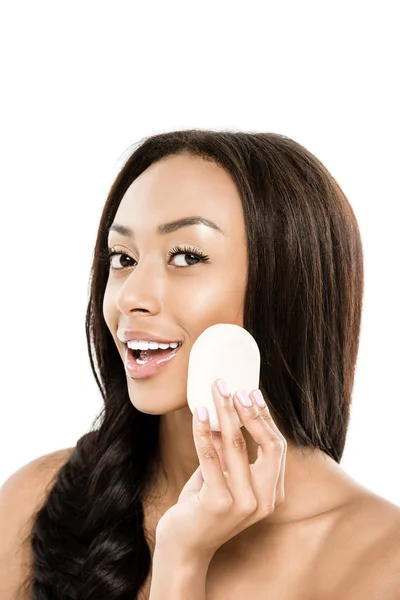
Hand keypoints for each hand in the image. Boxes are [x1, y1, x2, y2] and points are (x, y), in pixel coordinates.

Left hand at [155, 379, 286, 558]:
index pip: (277, 447)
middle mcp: (264, 500)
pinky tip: (198, 413)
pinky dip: (202, 431)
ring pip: (237, 445)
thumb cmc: (201, 510)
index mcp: (272, 494)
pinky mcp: (218, 503)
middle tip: (236, 389)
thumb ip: (226, 452)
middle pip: (268, 445)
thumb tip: (223, 413)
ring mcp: (243, 503)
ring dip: (225, 413)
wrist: (183, 549)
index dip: (266, 418)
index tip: (252, 393)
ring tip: (217, 392)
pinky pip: (210, 457)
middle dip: (252, 412)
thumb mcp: (220, 478)